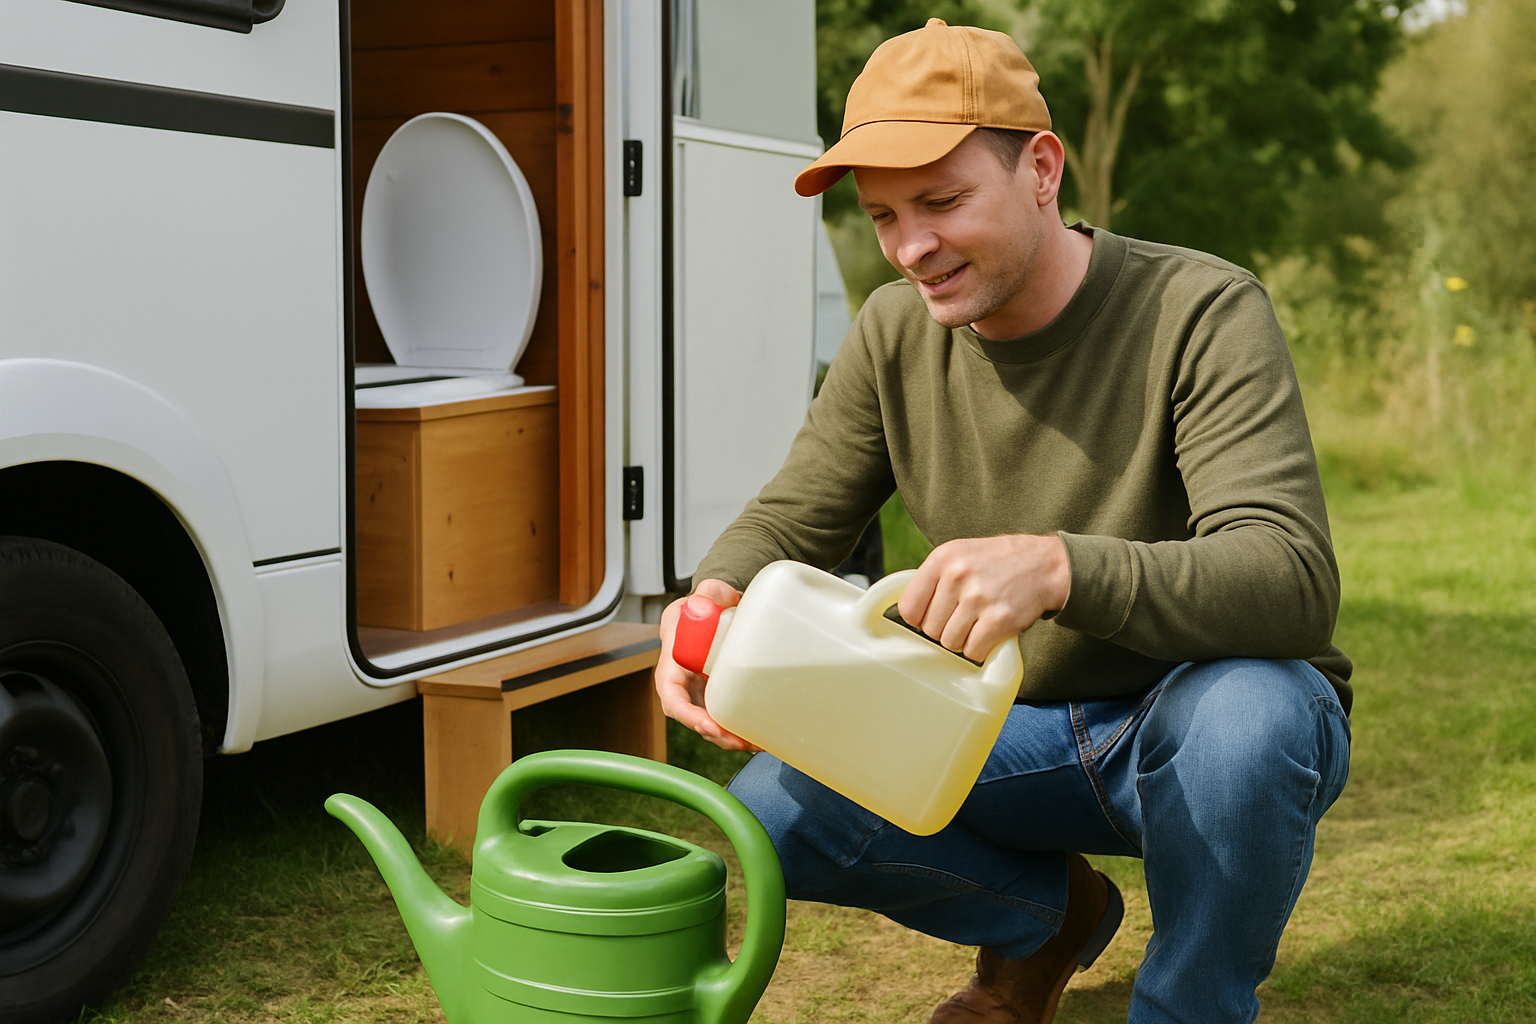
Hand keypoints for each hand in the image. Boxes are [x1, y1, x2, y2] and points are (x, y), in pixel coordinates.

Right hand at [656, 579, 760, 751]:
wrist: (713, 614)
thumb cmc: (701, 608)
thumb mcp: (704, 595)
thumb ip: (710, 592)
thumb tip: (715, 595)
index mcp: (673, 663)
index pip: (672, 696)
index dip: (688, 715)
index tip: (708, 726)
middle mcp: (683, 684)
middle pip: (693, 718)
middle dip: (714, 734)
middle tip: (740, 742)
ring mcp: (700, 692)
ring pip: (709, 723)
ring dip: (729, 739)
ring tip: (755, 744)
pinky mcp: (717, 696)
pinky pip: (723, 717)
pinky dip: (738, 730)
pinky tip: (759, 736)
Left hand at [897, 534, 1070, 661]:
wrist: (1044, 564)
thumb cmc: (996, 563)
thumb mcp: (959, 555)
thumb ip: (932, 579)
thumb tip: (906, 614)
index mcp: (942, 558)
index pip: (908, 608)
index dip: (920, 618)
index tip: (934, 616)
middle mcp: (957, 575)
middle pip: (929, 629)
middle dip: (945, 629)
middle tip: (965, 616)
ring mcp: (978, 598)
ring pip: (950, 643)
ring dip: (964, 640)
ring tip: (979, 622)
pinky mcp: (999, 619)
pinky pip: (974, 651)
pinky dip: (981, 648)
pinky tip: (991, 632)